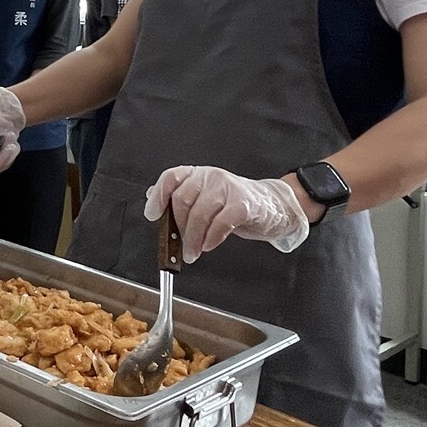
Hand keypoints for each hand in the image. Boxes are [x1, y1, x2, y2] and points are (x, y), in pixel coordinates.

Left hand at [145, 166, 309, 263]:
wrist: (273, 205)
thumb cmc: (236, 204)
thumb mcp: (205, 197)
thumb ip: (181, 196)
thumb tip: (153, 197)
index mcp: (197, 174)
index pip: (171, 178)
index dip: (159, 197)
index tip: (153, 215)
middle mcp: (210, 177)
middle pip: (182, 199)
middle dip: (178, 227)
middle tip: (181, 245)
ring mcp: (227, 188)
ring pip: (200, 213)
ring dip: (193, 239)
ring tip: (193, 252)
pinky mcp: (244, 204)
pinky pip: (221, 222)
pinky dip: (211, 238)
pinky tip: (209, 245)